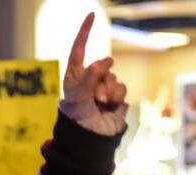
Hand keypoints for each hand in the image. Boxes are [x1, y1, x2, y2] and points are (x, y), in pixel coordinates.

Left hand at [60, 13, 128, 135]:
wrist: (90, 138)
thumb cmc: (78, 117)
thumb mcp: (79, 94)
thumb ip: (91, 74)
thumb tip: (108, 60)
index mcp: (74, 75)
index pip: (78, 49)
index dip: (84, 32)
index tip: (91, 15)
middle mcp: (89, 79)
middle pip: (101, 65)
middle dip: (100, 79)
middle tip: (94, 97)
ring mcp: (103, 87)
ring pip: (113, 77)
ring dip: (108, 90)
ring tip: (100, 104)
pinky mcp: (116, 96)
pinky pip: (121, 87)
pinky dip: (117, 96)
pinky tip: (110, 106)